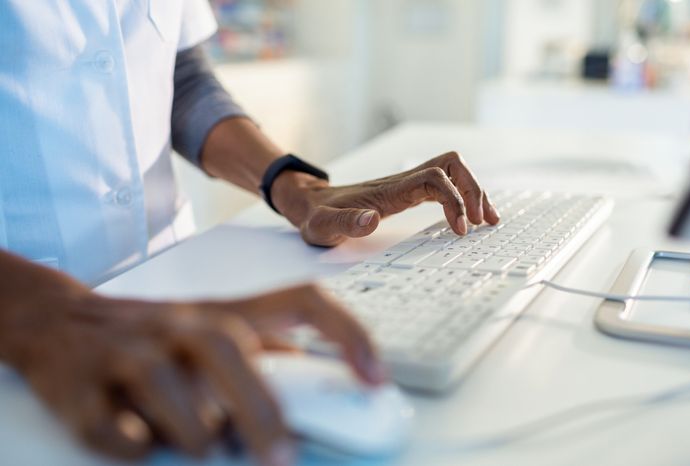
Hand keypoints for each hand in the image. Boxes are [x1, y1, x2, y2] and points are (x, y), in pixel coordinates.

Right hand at [4, 284, 380, 465]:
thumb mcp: (216, 331)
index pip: (300, 301)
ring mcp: (129, 350)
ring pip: (170, 391)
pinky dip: (132, 447)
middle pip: (228, 349)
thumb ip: (267, 354)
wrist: (59, 321)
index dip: (345, 333)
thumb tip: (324, 396)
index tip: (375, 379)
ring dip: (194, 433)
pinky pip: (113, 429)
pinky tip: (141, 443)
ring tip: (202, 447)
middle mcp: (181, 322)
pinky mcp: (80, 386)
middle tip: (281, 459)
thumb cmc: (158, 335)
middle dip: (260, 412)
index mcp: (226, 312)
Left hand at [272, 151, 500, 246]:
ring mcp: (408, 184)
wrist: (309, 204)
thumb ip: (344, 224)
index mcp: (389, 189)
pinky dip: (464, 197)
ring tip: (489, 220)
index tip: (460, 228)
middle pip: (452, 166)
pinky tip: (472, 217)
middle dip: (473, 190)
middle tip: (481, 223)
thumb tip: (369, 221)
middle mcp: (403, 180)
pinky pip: (446, 185)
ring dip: (475, 191)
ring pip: (453, 172)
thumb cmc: (317, 217)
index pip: (433, 178)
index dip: (453, 199)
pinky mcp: (410, 192)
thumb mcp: (323, 227)